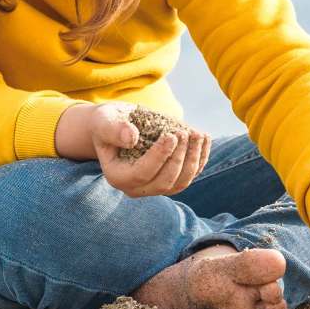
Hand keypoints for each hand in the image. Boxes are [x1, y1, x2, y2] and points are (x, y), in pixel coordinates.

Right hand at [90, 102, 211, 197]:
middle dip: (179, 158)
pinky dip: (200, 158)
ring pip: (180, 182)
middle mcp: (136, 188)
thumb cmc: (108, 122)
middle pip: (164, 182)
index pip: (142, 173)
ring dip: (193, 160)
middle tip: (186, 133)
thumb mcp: (105, 120)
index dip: (160, 156)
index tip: (172, 135)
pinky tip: (205, 138)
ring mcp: (154, 187)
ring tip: (198, 135)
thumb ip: (114, 129)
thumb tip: (131, 138)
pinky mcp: (170, 180)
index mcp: (117, 177)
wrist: (116, 126)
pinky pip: (189, 175)